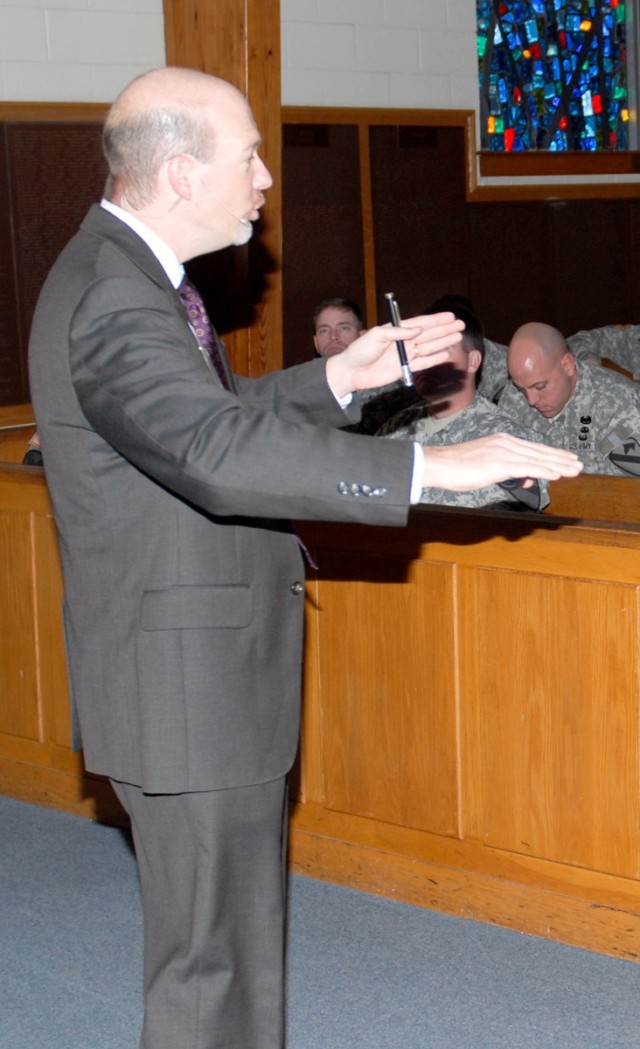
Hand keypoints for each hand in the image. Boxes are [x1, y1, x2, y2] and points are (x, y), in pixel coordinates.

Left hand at [325, 312, 464, 399]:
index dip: (436, 320)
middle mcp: (404, 341)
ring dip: (443, 342)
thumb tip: (418, 330)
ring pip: (429, 347)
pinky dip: (434, 359)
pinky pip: (423, 363)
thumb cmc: (361, 350)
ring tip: (457, 338)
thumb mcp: (376, 336)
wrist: (352, 371)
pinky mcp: (404, 369)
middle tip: (460, 325)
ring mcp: (405, 355)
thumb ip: (397, 332)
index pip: (421, 323)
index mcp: (398, 330)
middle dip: (444, 330)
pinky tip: (446, 354)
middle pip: (429, 334)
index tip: (450, 317)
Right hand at [421, 433, 583, 491]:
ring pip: (538, 458)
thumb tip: (521, 477)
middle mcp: (506, 442)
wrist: (439, 463)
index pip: (532, 448)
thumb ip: (504, 470)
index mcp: (502, 440)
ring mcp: (504, 452)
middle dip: (561, 458)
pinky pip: (528, 467)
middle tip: (578, 464)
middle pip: (539, 451)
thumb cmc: (456, 466)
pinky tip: (557, 474)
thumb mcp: (484, 466)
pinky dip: (544, 470)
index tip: (565, 458)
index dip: (551, 453)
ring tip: (574, 470)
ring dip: (559, 465)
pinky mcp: (500, 464)